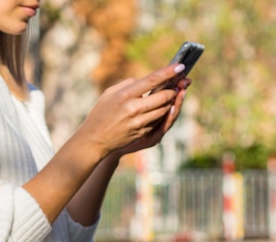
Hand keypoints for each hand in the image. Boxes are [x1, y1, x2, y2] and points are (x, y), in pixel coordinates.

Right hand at [76, 63, 190, 160]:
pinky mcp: (141, 133)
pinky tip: (162, 109)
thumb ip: (128, 85)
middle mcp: (133, 108)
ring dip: (170, 103)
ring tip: (171, 96)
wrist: (94, 140)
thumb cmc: (100, 114)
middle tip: (177, 84)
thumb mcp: (109, 94)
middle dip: (173, 90)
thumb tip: (145, 80)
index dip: (168, 72)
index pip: (152, 80)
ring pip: (163, 110)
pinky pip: (157, 122)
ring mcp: (138, 122)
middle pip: (163, 96)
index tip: (180, 66)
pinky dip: (162, 114)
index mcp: (125, 95)